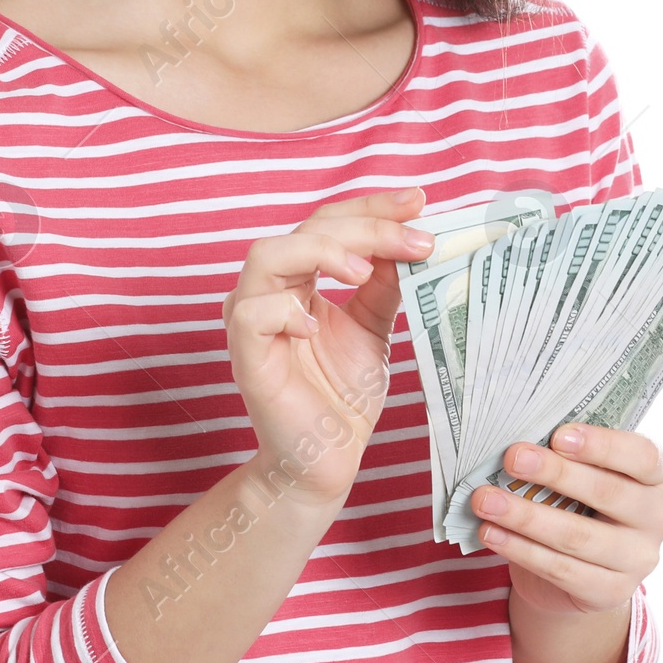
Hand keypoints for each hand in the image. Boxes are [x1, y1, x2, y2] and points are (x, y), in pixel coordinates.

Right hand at [222, 187, 433, 507]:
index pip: (331, 222)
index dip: (373, 207)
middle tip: (415, 240)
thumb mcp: (374, 328)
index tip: (418, 202)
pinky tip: (316, 324)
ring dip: (321, 251)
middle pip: (307, 228)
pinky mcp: (245, 355)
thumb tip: (412, 239)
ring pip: (268, 255)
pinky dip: (285, 310)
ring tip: (364, 270)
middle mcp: (271, 288)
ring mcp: (252, 319)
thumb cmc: (344, 395)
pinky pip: (251, 314)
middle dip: (365, 226)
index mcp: (299, 276)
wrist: (327, 460)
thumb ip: (385, 283)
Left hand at [471, 424, 662, 616]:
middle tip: (512, 458)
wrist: (585, 564)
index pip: (643, 456)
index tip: (559, 435)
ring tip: (485, 499)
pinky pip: (560, 569)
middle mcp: (657, 517)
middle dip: (554, 473)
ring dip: (525, 515)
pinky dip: (520, 549)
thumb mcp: (586, 469)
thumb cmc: (582, 496)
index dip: (602, 445)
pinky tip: (491, 532)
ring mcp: (638, 560)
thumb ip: (567, 453)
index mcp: (659, 474)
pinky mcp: (610, 592)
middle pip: (606, 492)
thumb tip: (519, 442)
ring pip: (577, 536)